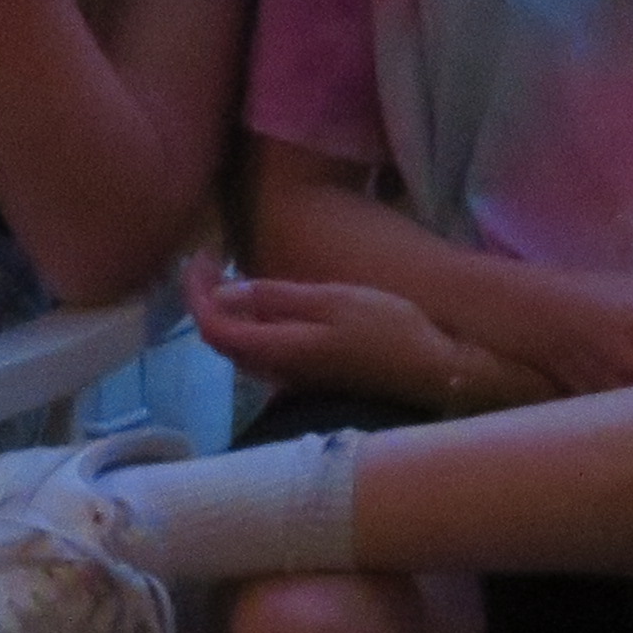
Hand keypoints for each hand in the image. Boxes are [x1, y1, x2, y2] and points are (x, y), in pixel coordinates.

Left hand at [182, 257, 541, 414]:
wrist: (436, 371)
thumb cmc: (389, 329)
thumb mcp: (332, 300)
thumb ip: (276, 297)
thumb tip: (222, 294)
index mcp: (279, 348)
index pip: (212, 325)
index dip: (196, 292)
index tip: (201, 255)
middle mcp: (278, 369)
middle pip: (221, 339)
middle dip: (205, 300)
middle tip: (210, 261)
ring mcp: (294, 377)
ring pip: (242, 347)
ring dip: (228, 314)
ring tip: (230, 277)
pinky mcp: (312, 376)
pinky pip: (264, 351)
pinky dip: (252, 325)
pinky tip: (267, 306)